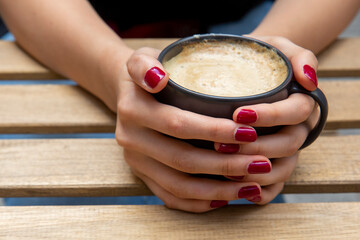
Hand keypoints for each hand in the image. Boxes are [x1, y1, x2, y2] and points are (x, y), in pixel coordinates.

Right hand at [116, 47, 272, 212]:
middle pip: (182, 159)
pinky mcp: (141, 175)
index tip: (250, 132)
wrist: (126, 94)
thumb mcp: (142, 58)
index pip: (179, 124)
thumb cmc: (147, 73)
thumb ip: (144, 65)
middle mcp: (130, 139)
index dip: (214, 131)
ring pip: (179, 184)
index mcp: (132, 109)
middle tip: (261, 163)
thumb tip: (158, 79)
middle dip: (225, 164)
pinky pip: (170, 196)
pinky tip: (225, 196)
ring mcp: (135, 161)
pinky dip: (199, 201)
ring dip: (218, 188)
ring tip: (252, 185)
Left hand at [214, 36, 319, 203]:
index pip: (295, 111)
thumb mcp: (278, 48)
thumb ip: (298, 56)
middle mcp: (296, 128)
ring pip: (283, 168)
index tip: (238, 114)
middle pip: (288, 143)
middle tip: (222, 144)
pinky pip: (276, 185)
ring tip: (226, 170)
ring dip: (257, 172)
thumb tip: (310, 80)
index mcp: (301, 102)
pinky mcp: (275, 164)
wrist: (248, 73)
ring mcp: (286, 149)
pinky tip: (242, 192)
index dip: (270, 115)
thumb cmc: (261, 60)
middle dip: (258, 147)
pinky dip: (262, 191)